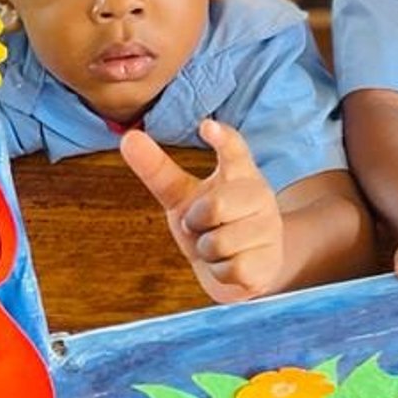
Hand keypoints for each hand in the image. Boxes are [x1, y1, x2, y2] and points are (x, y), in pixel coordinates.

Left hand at [121, 119, 284, 303]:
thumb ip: (158, 169)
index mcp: (238, 172)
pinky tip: (230, 264)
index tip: (206, 126)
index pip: (234, 150)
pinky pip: (231, 268)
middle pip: (214, 206)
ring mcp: (268, 226)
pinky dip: (220, 271)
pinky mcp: (270, 259)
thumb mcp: (183, 196)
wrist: (245, 267)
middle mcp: (259, 194)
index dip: (222, 138)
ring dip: (208, 251)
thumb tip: (128, 137)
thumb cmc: (210, 223)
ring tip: (219, 247)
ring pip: (220, 243)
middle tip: (203, 226)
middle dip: (197, 222)